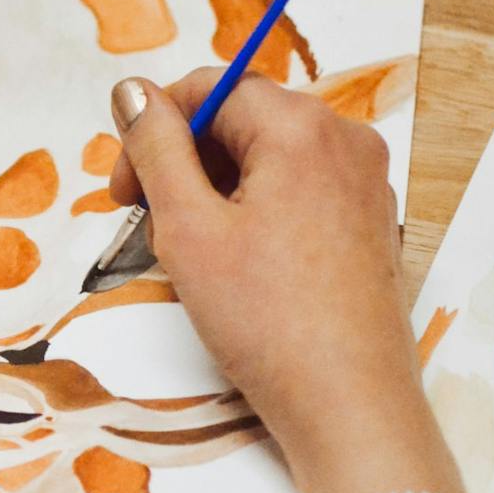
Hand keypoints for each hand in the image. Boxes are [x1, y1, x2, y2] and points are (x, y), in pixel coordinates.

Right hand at [108, 71, 465, 492]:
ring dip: (216, 190)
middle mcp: (344, 139)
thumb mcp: (187, 228)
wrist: (347, 404)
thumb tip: (131, 90)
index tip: (123, 195)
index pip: (206, 89)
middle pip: (240, 119)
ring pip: (268, 157)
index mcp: (300, 127)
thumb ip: (154, 148)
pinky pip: (298, 190)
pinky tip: (236, 266)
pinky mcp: (370, 222)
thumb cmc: (265, 321)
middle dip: (183, 161)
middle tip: (149, 225)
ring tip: (192, 253)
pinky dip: (255, 210)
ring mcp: (365, 181)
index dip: (151, 132)